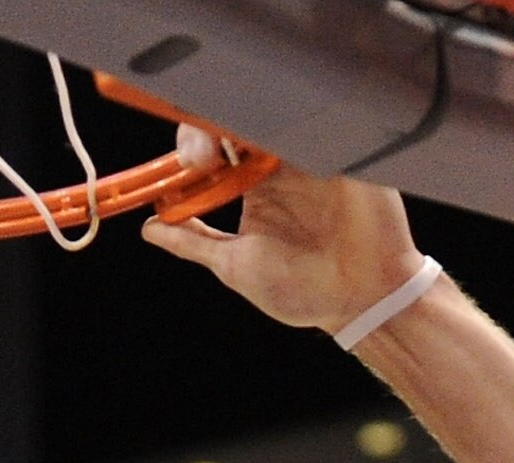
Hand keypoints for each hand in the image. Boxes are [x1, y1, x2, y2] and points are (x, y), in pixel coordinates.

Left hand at [142, 138, 426, 334]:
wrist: (363, 300)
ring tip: (235, 147)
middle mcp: (277, 160)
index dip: (192, 145)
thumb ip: (195, 243)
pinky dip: (296, 120)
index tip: (187, 163)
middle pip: (235, 117)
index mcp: (250, 182)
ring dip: (246, 120)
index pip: (212, 144)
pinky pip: (317, 119)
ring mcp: (310, 150)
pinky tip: (279, 137)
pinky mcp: (343, 147)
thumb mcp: (236, 267)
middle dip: (212, 127)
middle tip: (206, 155)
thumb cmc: (305, 290)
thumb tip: (149, 229)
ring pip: (271, 111)